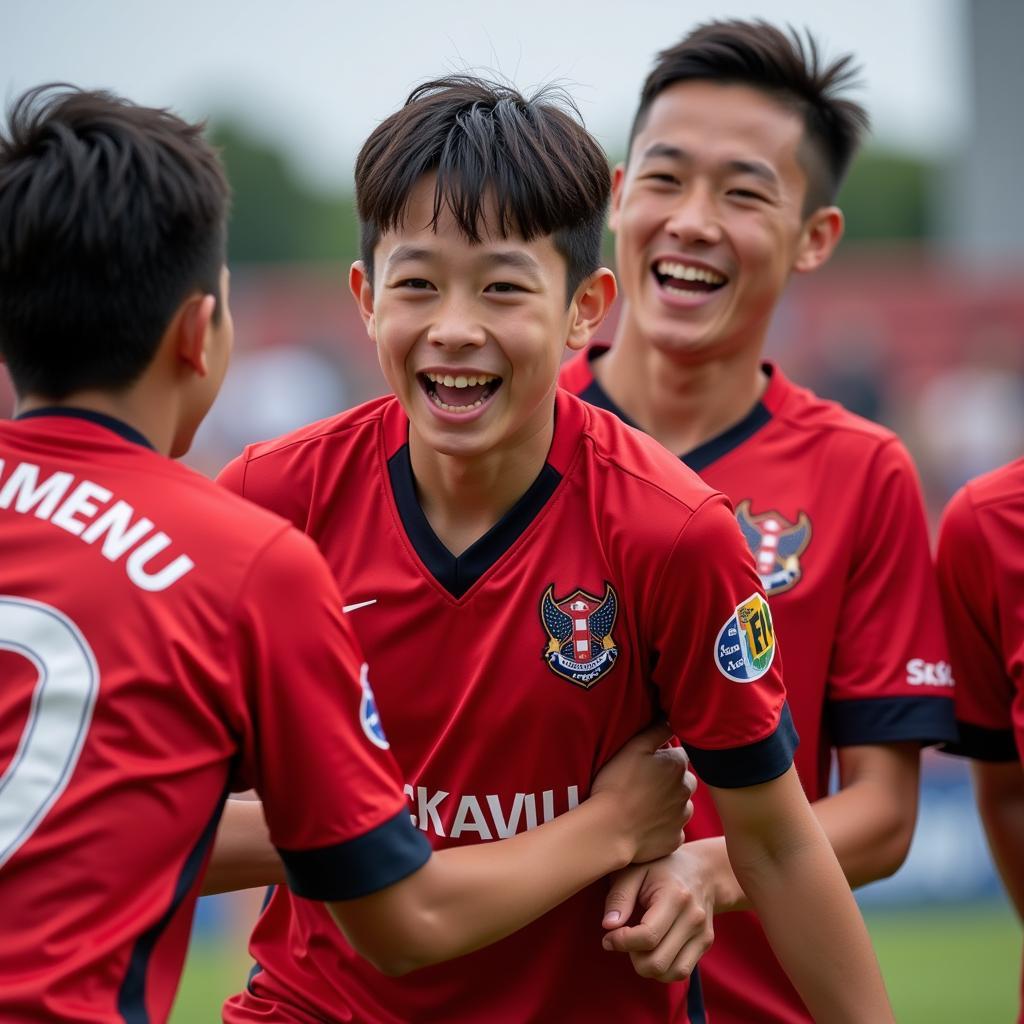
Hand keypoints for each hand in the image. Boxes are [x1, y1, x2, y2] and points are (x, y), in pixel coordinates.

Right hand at [591, 724, 696, 863]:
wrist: (610, 830)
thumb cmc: (617, 784)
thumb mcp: (633, 748)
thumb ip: (656, 730)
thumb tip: (671, 718)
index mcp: (678, 765)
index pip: (679, 755)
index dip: (662, 758)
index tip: (645, 764)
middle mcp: (686, 790)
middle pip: (683, 780)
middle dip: (670, 781)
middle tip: (644, 785)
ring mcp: (682, 817)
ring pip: (680, 805)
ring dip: (668, 804)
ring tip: (643, 806)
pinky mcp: (676, 839)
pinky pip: (673, 829)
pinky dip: (663, 827)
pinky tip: (645, 825)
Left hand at [600, 844, 715, 981]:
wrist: (700, 869)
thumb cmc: (660, 867)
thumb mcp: (634, 870)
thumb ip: (619, 896)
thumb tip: (608, 926)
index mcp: (675, 896)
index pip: (648, 936)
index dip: (622, 942)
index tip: (608, 937)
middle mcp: (693, 917)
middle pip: (658, 961)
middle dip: (633, 958)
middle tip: (623, 941)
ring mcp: (702, 933)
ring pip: (671, 973)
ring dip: (648, 967)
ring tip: (638, 946)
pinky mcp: (706, 943)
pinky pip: (681, 971)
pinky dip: (663, 970)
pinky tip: (652, 950)